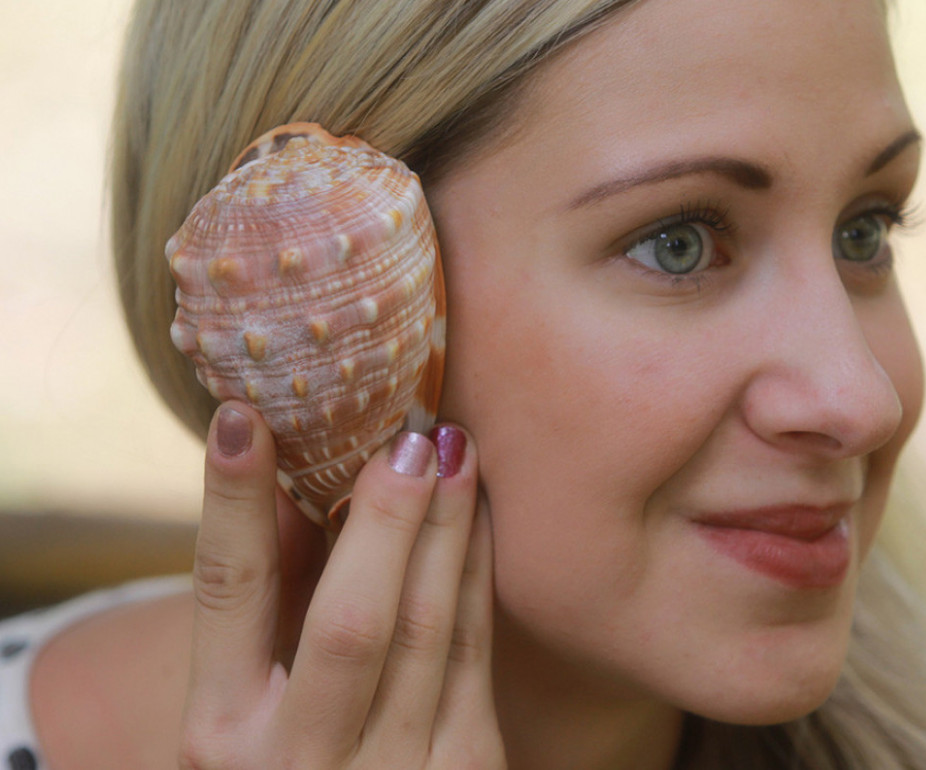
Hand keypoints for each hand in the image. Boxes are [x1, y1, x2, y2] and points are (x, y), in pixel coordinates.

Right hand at [179, 402, 504, 768]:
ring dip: (447, 528)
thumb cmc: (292, 755)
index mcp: (220, 738)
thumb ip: (268, 601)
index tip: (243, 415)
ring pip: (428, 631)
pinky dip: (477, 572)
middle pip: (350, 623)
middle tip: (407, 433)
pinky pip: (477, 653)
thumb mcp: (248, 701)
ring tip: (455, 447)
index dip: (233, 503)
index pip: (227, 596)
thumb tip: (291, 475)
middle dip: (384, 519)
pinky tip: (480, 514)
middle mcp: (299, 765)